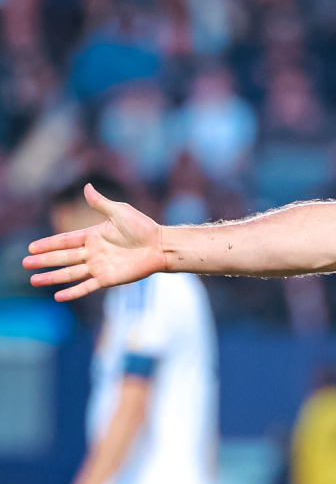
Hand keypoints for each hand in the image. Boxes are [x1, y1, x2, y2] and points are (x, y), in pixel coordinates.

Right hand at [24, 184, 165, 300]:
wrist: (161, 245)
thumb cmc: (143, 227)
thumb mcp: (120, 212)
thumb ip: (101, 203)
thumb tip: (86, 187)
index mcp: (93, 236)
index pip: (65, 241)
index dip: (48, 244)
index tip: (32, 247)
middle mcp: (93, 252)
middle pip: (63, 258)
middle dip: (44, 261)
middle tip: (25, 264)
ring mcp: (100, 266)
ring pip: (70, 273)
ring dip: (52, 277)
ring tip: (34, 281)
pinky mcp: (108, 279)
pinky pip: (87, 286)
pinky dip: (73, 292)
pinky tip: (58, 296)